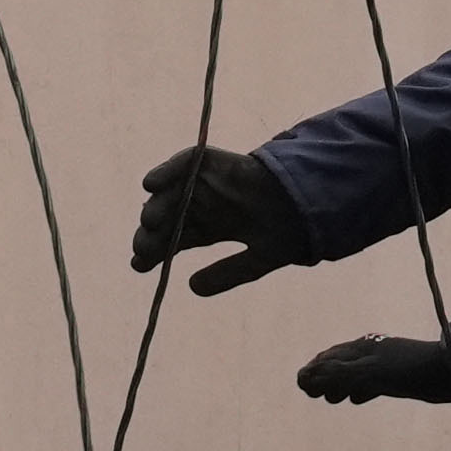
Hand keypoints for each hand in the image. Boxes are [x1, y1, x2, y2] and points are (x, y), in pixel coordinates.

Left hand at [124, 143, 302, 292]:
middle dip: (152, 234)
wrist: (311, 204)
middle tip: (142, 249)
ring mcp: (208, 182)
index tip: (139, 267)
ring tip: (150, 223)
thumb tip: (192, 288)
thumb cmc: (289, 231)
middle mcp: (205, 203)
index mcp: (212, 226)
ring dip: (157, 206)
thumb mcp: (257, 261)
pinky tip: (150, 184)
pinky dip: (166, 170)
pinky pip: (185, 163)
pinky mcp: (214, 163)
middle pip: (168, 219)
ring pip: (171, 193)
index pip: (175, 240)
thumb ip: (226, 274)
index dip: (155, 252)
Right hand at [298, 326, 450, 409]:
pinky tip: (359, 398)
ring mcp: (384, 364)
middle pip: (338, 364)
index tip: (302, 386)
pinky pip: (371, 382)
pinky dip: (360, 390)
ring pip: (354, 374)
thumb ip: (335, 376)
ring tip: (332, 399)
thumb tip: (303, 377)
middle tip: (313, 394)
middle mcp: (369, 353)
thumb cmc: (408, 370)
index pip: (327, 358)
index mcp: (359, 349)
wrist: (450, 370)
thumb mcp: (366, 374)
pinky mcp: (398, 377)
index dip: (312, 372)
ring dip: (340, 385)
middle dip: (323, 378)